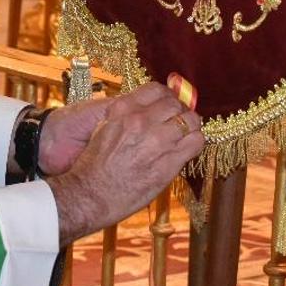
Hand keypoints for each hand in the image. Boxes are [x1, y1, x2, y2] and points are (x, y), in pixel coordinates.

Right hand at [44, 82, 203, 245]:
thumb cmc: (94, 165)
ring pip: (190, 121)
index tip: (170, 104)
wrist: (89, 195)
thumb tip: (147, 110)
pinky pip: (195, 143)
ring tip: (187, 135)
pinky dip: (195, 143)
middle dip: (181, 111)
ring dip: (191, 126)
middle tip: (181, 121)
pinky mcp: (168, 164)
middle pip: (176, 104)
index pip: (157, 90)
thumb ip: (125, 116)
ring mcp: (156, 141)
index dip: (168, 97)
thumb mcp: (104, 128)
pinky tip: (188, 148)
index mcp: (123, 110)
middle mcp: (141, 121)